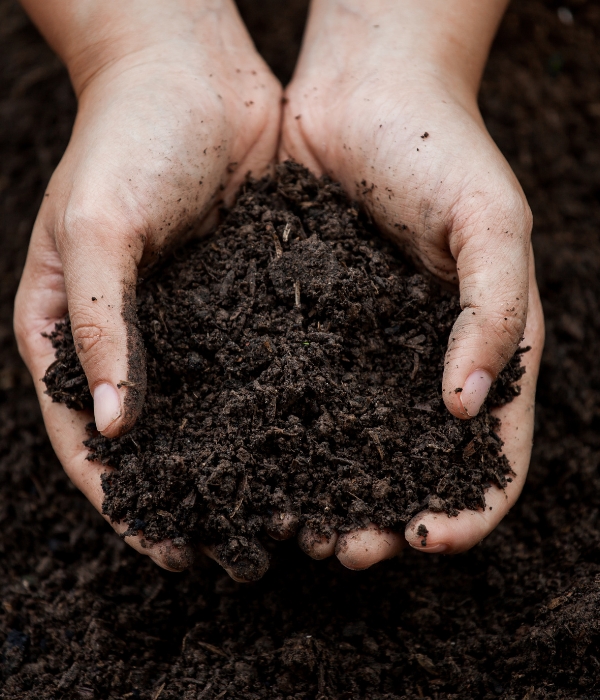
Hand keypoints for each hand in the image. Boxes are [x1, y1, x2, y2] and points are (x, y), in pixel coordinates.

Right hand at [14, 0, 280, 576]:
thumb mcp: (96, 227)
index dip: (125, 501)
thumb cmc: (126, 138)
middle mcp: (134, 339)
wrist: (193, 75)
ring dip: (244, 467)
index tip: (167, 550)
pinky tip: (315, 444)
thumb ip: (98, 324)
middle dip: (193, 500)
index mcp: (74, 332)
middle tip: (236, 555)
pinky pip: (261, 369)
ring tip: (284, 518)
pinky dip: (281, 411)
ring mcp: (193, 324)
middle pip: (158, 442)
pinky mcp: (245, 303)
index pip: (90, 440)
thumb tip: (115, 427)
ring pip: (215, 415)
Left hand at [281, 0, 544, 568]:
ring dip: (328, 492)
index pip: (490, 453)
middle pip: (411, 464)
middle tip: (347, 550)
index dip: (468, 507)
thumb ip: (494, 313)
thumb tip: (467, 408)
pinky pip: (296, 390)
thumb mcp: (494, 224)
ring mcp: (361, 349)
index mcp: (482, 349)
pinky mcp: (306, 326)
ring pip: (348, 441)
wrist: (364, 93)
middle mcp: (420, 361)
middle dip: (385, 516)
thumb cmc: (442, 150)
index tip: (429, 538)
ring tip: (295, 527)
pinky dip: (282, 434)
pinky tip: (255, 461)